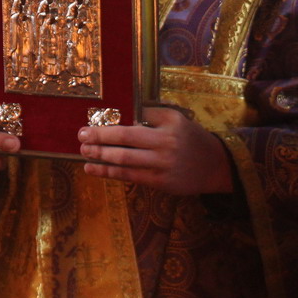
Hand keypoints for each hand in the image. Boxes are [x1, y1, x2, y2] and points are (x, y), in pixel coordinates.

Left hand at [77, 106, 233, 194]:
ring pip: (125, 160)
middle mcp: (166, 145)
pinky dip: (109, 172)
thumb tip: (122, 114)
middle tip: (81, 134)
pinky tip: (93, 168)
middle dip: (101, 136)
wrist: (216, 165)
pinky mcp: (160, 183)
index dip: (113, 122)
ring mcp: (162, 166)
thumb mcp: (177, 119)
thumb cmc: (191, 138)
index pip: (136, 120)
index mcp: (169, 125)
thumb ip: (153, 115)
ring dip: (101, 156)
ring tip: (83, 150)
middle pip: (127, 140)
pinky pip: (130, 176)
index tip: (93, 119)